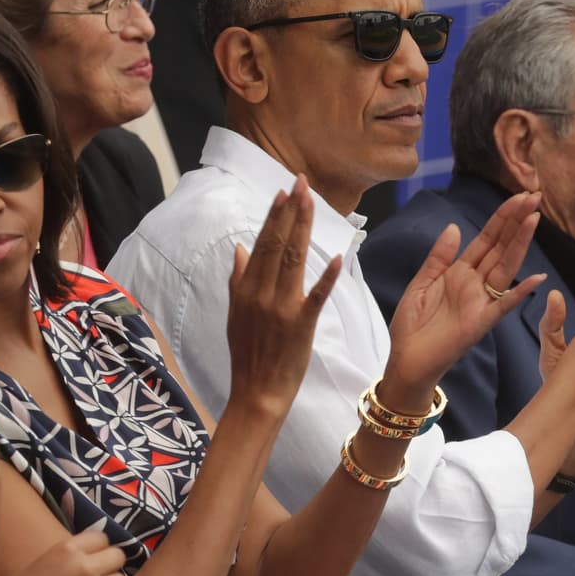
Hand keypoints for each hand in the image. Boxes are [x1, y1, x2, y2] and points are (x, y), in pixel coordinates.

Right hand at [5, 530, 125, 575]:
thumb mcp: (44, 562)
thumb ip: (71, 554)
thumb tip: (98, 548)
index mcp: (67, 550)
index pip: (102, 538)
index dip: (98, 548)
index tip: (94, 556)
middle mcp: (83, 567)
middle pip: (118, 556)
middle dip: (109, 564)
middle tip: (98, 574)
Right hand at [226, 179, 341, 418]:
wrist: (256, 392)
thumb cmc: (248, 353)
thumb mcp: (235, 313)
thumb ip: (238, 278)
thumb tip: (240, 247)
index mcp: (245, 288)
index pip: (262, 243)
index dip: (273, 216)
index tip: (284, 192)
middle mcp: (260, 293)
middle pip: (277, 244)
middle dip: (290, 211)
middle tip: (301, 183)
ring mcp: (280, 308)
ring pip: (293, 259)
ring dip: (303, 228)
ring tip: (312, 202)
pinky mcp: (300, 325)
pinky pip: (315, 296)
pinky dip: (327, 276)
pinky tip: (339, 257)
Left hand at [382, 191, 544, 410]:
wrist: (406, 360)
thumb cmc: (412, 326)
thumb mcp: (420, 283)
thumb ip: (439, 256)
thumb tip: (454, 226)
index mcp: (460, 271)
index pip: (486, 239)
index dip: (502, 218)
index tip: (518, 197)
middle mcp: (475, 283)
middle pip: (500, 246)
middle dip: (516, 221)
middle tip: (534, 197)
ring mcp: (481, 301)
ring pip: (505, 266)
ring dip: (520, 244)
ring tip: (533, 219)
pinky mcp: (481, 322)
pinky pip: (503, 304)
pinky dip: (520, 292)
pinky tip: (536, 278)